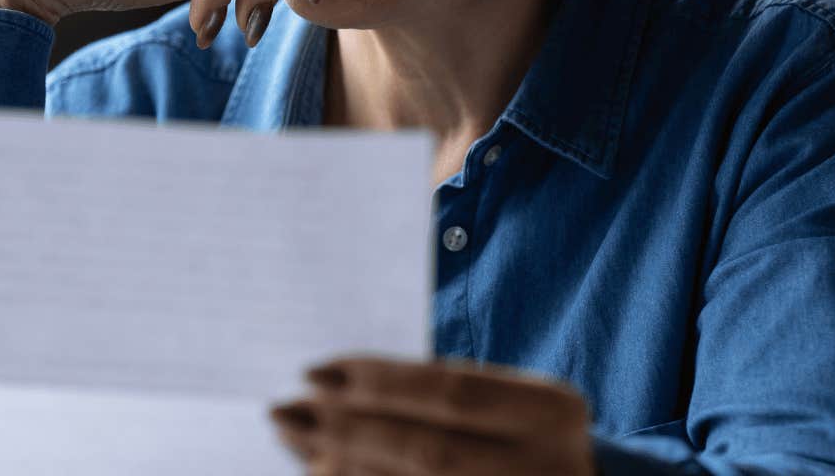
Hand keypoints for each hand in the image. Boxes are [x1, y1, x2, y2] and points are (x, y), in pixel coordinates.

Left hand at [269, 355, 595, 474]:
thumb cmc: (531, 442)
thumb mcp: (512, 406)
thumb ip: (445, 396)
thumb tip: (337, 388)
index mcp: (550, 408)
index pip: (447, 388)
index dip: (375, 380)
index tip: (312, 370)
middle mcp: (543, 463)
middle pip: (424, 446)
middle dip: (346, 428)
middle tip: (284, 409)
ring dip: (344, 466)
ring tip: (293, 441)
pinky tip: (327, 475)